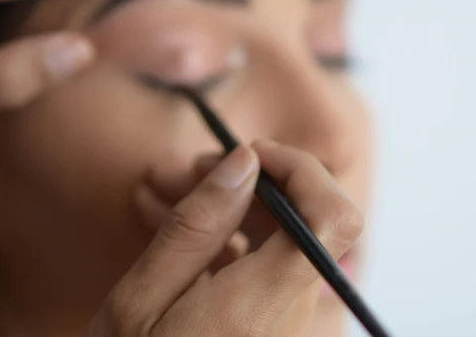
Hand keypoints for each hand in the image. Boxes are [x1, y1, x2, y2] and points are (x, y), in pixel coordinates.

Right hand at [87, 141, 362, 336]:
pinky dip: (234, 245)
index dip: (302, 170)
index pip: (333, 216)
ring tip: (168, 197)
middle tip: (186, 173)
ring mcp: (295, 326)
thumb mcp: (143, 301)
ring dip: (233, 211)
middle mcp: (299, 317)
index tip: (251, 155)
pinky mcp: (283, 330)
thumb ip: (198, 226)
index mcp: (266, 306)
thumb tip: (244, 162)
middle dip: (248, 183)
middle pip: (306, 220)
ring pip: (283, 241)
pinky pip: (271, 270)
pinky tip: (184, 235)